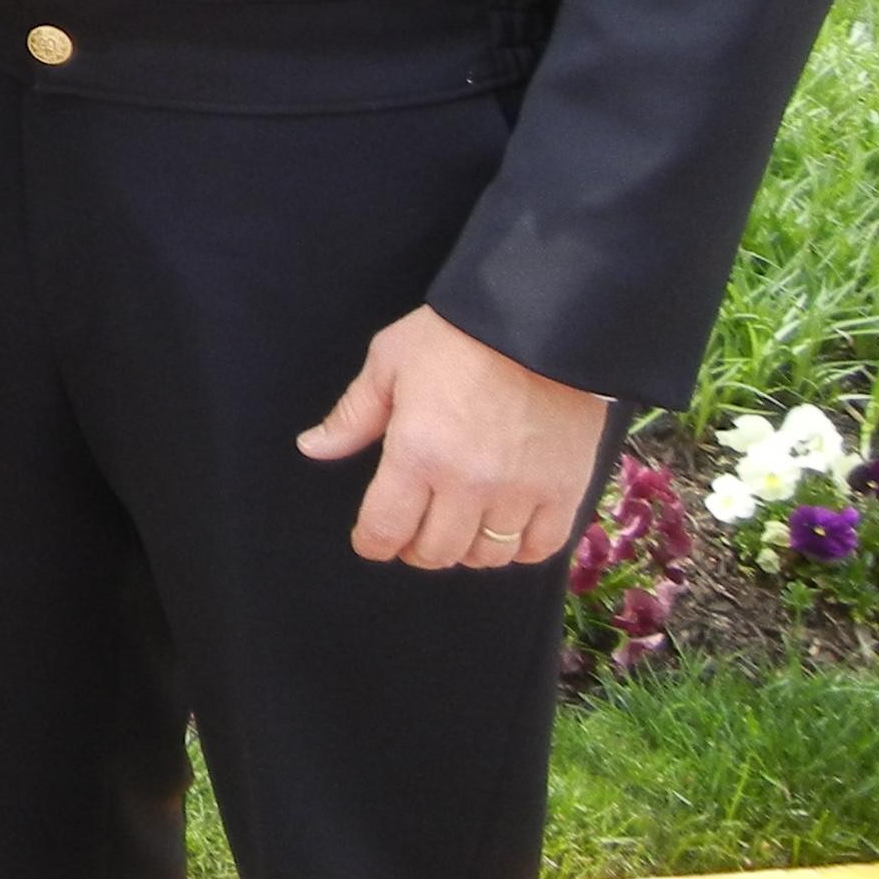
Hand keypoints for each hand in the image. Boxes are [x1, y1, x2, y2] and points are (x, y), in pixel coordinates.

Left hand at [297, 305, 610, 568]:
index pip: (386, 529)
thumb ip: (353, 415)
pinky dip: (518, 549)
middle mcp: (469, 483)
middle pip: (436, 551)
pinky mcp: (565, 489)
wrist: (539, 322)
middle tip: (412, 530)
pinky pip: (540, 548)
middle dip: (415, 548)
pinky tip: (505, 528)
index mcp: (417, 453)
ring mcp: (521, 491)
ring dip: (465, 550)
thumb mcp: (389, 363)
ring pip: (487, 556)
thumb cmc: (455, 336)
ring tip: (457, 525)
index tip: (371, 541)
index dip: (372, 543)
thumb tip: (312, 448)